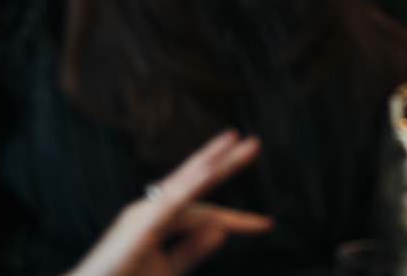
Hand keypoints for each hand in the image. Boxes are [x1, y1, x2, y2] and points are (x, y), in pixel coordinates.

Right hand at [67, 130, 270, 275]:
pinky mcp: (140, 223)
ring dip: (213, 161)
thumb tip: (222, 230)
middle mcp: (152, 209)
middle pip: (196, 182)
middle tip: (254, 143)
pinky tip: (210, 170)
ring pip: (186, 182)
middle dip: (226, 162)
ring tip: (237, 142)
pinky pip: (171, 201)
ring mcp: (144, 213)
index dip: (237, 218)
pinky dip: (191, 184)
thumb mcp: (168, 268)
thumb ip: (192, 250)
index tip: (266, 223)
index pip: (206, 212)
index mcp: (160, 220)